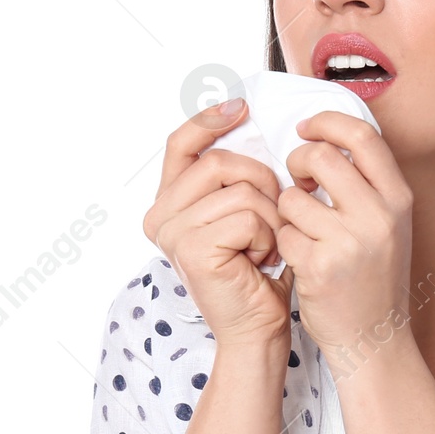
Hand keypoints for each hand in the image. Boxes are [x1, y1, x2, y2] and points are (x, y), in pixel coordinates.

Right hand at [142, 99, 293, 347]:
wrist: (256, 327)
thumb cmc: (256, 272)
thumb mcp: (244, 213)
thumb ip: (235, 176)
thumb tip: (245, 118)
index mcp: (168, 203)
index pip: (181, 143)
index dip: (210, 120)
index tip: (241, 106)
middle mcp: (161, 216)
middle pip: (219, 162)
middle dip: (261, 182)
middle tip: (273, 216)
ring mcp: (173, 233)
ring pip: (240, 190)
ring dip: (269, 216)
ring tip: (265, 245)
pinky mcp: (193, 250)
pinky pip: (247, 217)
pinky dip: (268, 236)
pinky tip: (261, 260)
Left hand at [276, 110, 413, 365]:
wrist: (375, 339)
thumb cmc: (374, 279)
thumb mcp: (388, 225)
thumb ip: (368, 185)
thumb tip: (326, 139)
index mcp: (399, 199)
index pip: (363, 136)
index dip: (327, 123)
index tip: (306, 128)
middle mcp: (379, 217)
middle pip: (322, 157)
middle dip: (298, 162)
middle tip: (297, 179)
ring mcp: (350, 243)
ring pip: (293, 197)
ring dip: (287, 209)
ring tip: (300, 228)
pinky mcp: (320, 268)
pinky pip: (284, 233)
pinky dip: (283, 242)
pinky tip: (298, 257)